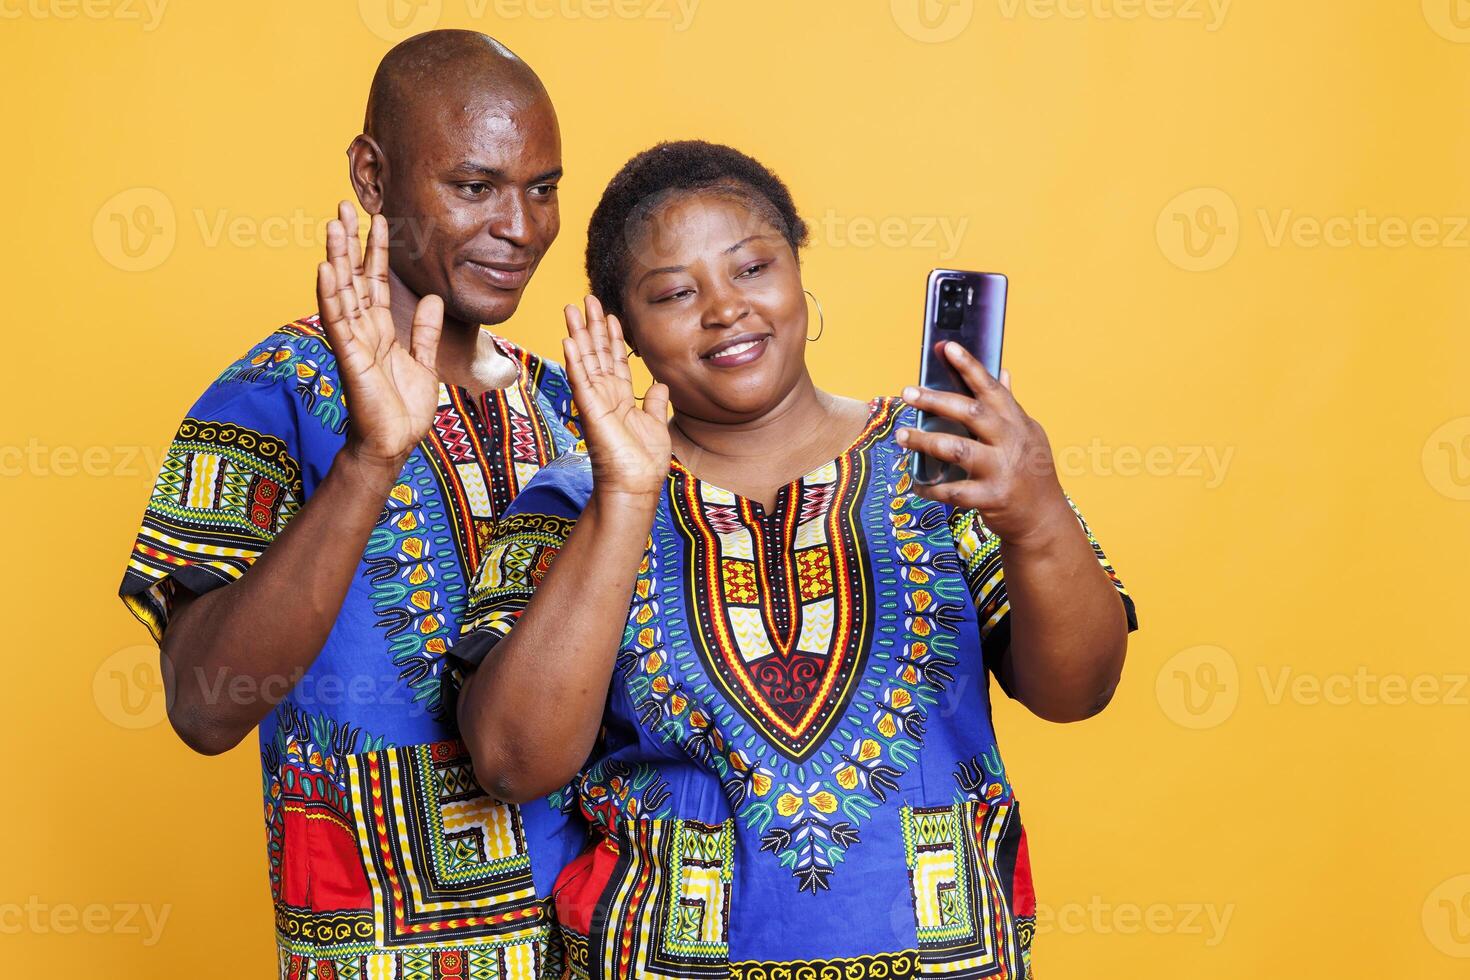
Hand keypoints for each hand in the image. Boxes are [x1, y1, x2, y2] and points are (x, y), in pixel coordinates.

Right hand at [316, 201, 443, 470]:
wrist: (394, 444)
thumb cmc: (403, 409)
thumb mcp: (424, 362)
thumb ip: (426, 332)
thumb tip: (434, 299)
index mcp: (381, 330)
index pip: (376, 281)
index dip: (377, 250)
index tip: (379, 219)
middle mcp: (363, 330)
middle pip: (353, 277)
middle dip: (349, 242)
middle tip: (343, 206)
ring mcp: (353, 342)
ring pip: (342, 291)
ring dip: (336, 258)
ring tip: (332, 225)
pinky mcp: (350, 358)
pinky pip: (338, 321)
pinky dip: (330, 294)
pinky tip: (325, 267)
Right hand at [563, 296, 670, 500]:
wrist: (636, 486)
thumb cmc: (644, 463)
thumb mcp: (657, 425)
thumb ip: (655, 403)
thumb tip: (660, 384)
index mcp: (621, 399)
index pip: (615, 360)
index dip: (612, 337)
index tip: (609, 313)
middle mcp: (605, 396)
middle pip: (596, 353)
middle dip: (592, 325)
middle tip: (586, 298)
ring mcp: (595, 402)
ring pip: (585, 360)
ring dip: (579, 333)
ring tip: (571, 308)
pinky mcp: (590, 412)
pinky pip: (581, 382)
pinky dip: (575, 361)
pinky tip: (569, 340)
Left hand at [897, 342, 1072, 545]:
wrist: (1043, 519)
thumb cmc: (1031, 472)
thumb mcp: (1028, 434)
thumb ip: (1010, 405)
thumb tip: (1003, 372)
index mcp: (1017, 422)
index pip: (991, 388)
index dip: (969, 366)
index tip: (947, 347)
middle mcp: (1011, 442)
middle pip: (971, 413)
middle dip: (936, 400)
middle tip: (908, 392)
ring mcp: (1002, 470)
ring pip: (958, 450)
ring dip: (925, 441)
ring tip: (901, 436)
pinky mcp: (992, 497)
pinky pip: (954, 491)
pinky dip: (931, 488)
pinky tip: (916, 484)